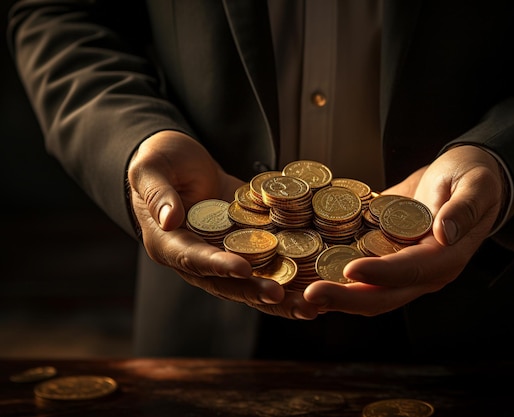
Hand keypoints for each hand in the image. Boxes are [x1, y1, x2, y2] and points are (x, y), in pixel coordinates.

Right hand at [127, 130, 319, 318]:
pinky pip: (271, 262)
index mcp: (170, 244)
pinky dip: (294, 274)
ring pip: (255, 283)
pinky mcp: (248, 246)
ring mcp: (227, 255)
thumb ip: (158, 193)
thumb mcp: (150, 170)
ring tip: (312, 307)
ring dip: (283, 297)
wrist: (183, 162)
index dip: (217, 265)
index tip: (243, 268)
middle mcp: (200, 259)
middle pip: (229, 284)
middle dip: (258, 292)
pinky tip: (321, 281)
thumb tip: (169, 219)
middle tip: (286, 299)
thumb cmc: (159, 161)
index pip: (194, 259)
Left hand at [303, 145, 506, 315]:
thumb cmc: (475, 179)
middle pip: (383, 296)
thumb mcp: (476, 185)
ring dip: (334, 298)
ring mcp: (403, 272)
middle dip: (345, 298)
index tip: (350, 270)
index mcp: (446, 258)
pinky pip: (361, 281)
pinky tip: (305, 280)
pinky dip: (334, 283)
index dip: (380, 274)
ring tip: (299, 296)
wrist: (465, 180)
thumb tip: (445, 233)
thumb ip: (464, 208)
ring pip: (367, 295)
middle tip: (310, 295)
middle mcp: (423, 273)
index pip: (410, 271)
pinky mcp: (387, 263)